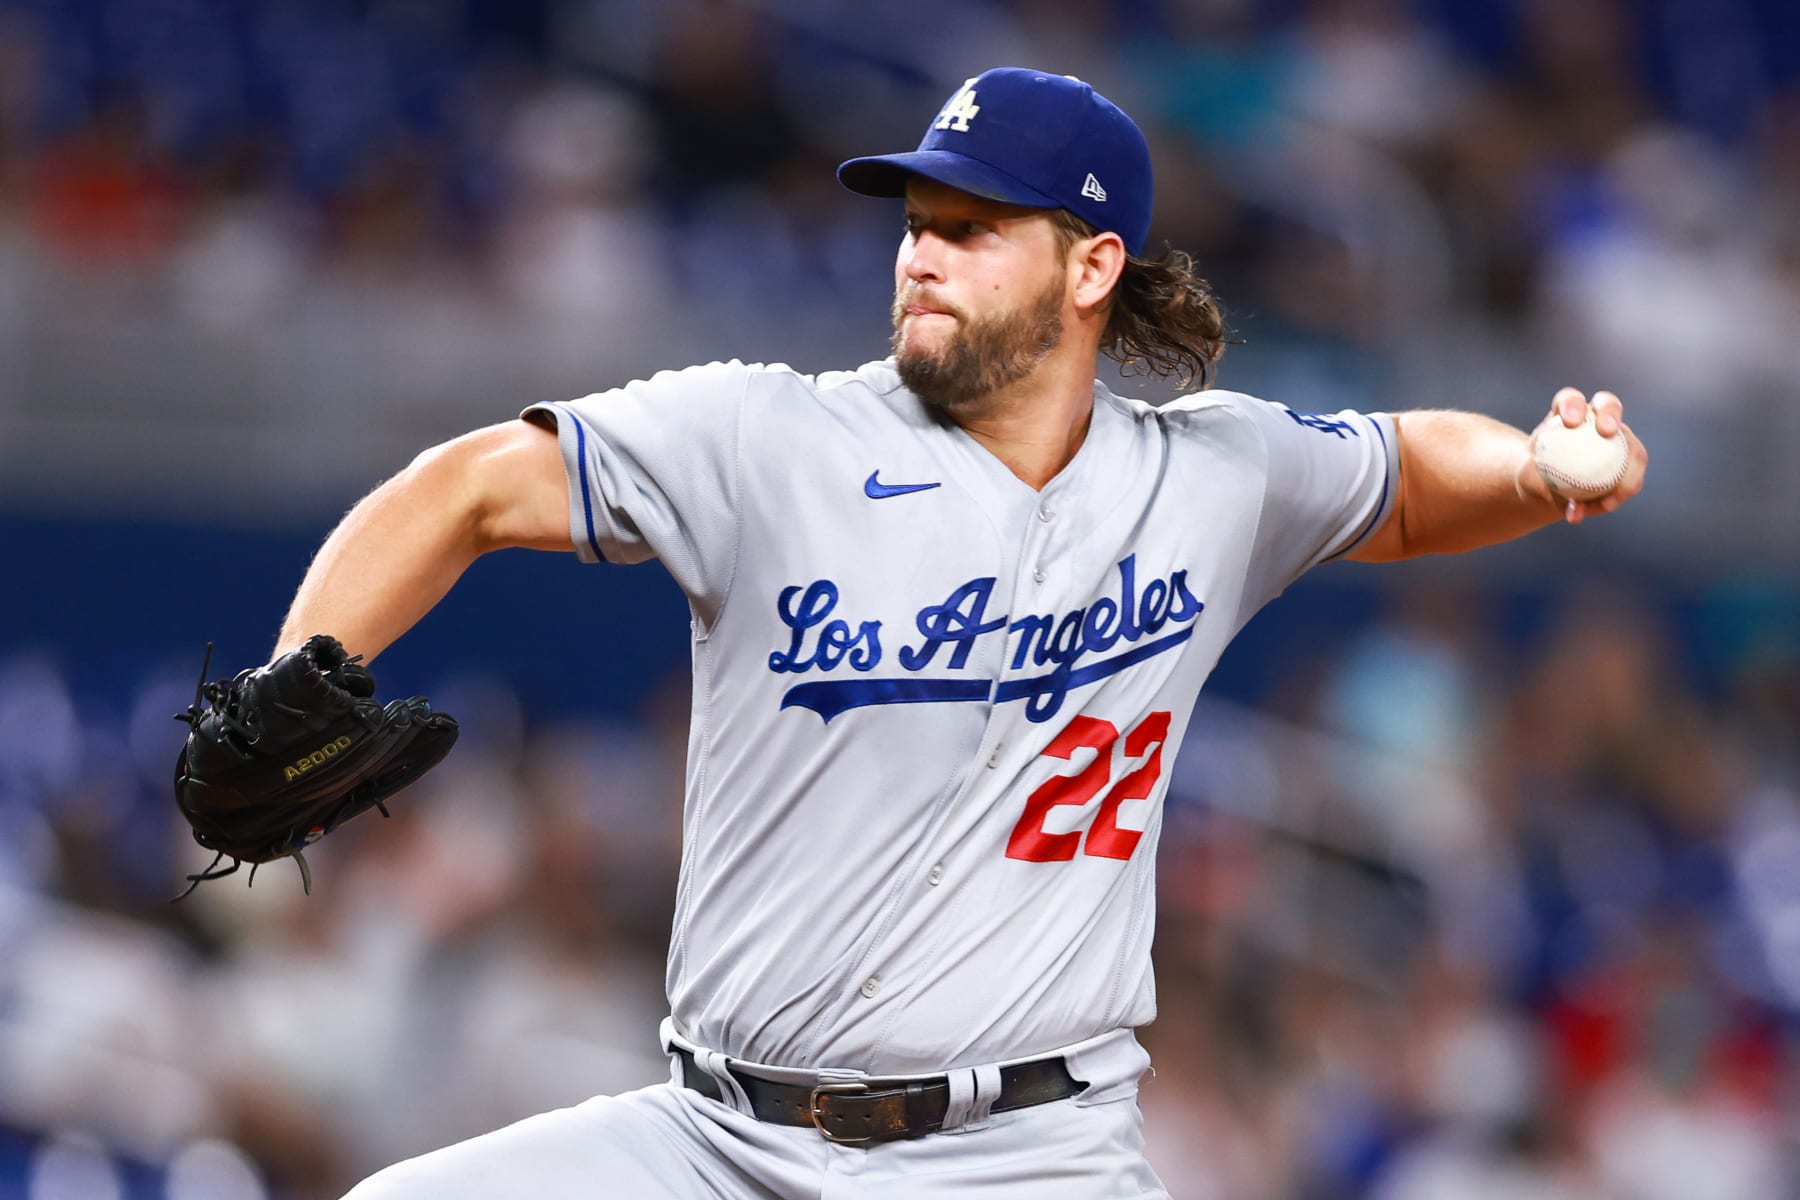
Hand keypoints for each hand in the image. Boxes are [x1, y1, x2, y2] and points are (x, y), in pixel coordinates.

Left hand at [1523, 387, 1648, 524]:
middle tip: (1607, 431)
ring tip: (1609, 491)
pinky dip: (1619, 493)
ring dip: (1625, 467)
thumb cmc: (1534, 476)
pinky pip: (1632, 476)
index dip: (1573, 403)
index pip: (1570, 399)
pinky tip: (1605, 506)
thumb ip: (1534, 477)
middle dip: (1610, 412)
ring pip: (1632, 445)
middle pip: (1609, 405)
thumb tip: (1542, 477)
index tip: (1570, 420)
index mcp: (1566, 413)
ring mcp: (1617, 438)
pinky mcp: (1629, 462)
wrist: (1547, 488)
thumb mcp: (1526, 477)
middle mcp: (1595, 419)